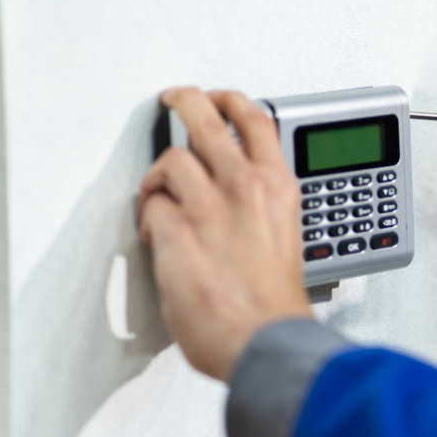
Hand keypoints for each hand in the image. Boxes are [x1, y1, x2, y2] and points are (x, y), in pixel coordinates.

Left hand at [138, 88, 311, 381]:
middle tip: (175, 99)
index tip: (220, 98)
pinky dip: (151, 218)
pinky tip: (159, 235)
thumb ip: (261, 210)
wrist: (265, 338)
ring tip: (159, 192)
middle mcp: (245, 188)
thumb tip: (236, 205)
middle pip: (207, 119)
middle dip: (185, 101)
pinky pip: (152, 207)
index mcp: (278, 188)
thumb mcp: (285, 237)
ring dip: (160, 176)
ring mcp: (210, 208)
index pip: (256, 121)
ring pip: (171, 160)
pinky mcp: (178, 233)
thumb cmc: (274, 303)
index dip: (232, 100)